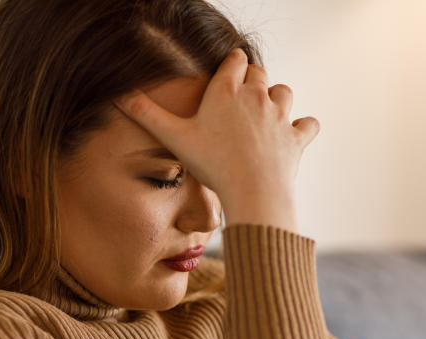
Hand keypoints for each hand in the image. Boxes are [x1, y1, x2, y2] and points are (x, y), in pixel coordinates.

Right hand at [113, 47, 319, 231]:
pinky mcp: (297, 137)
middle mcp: (257, 96)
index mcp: (227, 90)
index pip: (235, 60)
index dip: (232, 65)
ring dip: (277, 99)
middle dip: (252, 81)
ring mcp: (280, 115)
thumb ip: (146, 114)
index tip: (228, 74)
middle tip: (241, 100)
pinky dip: (304, 128)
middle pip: (259, 73)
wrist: (252, 191)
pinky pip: (309, 124)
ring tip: (264, 116)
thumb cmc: (213, 165)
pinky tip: (294, 135)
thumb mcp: (175, 138)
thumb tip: (117, 94)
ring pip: (284, 92)